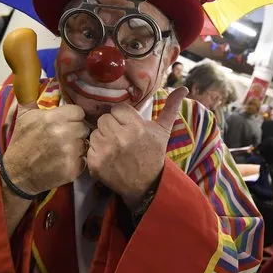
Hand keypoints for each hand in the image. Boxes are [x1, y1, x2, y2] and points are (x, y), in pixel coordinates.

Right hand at [2, 102, 88, 195]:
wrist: (17, 174)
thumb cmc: (22, 143)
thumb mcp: (24, 117)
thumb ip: (30, 97)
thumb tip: (26, 76)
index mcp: (53, 118)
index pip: (79, 112)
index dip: (73, 117)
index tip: (65, 123)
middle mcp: (63, 133)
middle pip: (83, 127)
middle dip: (76, 132)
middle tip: (63, 138)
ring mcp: (69, 151)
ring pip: (85, 143)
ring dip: (77, 147)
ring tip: (62, 151)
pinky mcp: (73, 168)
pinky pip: (84, 159)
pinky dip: (77, 161)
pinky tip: (64, 162)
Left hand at [87, 87, 187, 207]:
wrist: (146, 184)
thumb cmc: (154, 154)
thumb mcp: (163, 130)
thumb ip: (171, 107)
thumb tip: (184, 88)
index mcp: (136, 127)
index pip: (117, 109)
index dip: (122, 117)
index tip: (128, 126)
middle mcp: (120, 137)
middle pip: (104, 119)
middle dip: (111, 126)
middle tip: (121, 137)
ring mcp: (106, 151)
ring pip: (95, 132)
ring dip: (103, 138)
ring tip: (114, 147)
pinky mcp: (95, 163)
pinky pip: (89, 147)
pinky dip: (96, 152)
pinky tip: (108, 157)